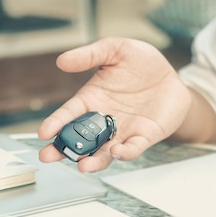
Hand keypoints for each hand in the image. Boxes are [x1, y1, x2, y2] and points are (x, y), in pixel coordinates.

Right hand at [38, 37, 192, 172]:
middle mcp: (102, 120)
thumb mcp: (115, 50)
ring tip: (82, 166)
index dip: (55, 123)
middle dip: (63, 150)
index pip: (69, 114)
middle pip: (79, 140)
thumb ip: (90, 56)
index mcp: (91, 100)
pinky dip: (124, 153)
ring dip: (92, 160)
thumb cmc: (141, 63)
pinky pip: (132, 149)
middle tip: (47, 157)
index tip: (43, 132)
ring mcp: (122, 132)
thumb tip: (61, 60)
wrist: (171, 77)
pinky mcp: (143, 138)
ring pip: (103, 152)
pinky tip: (117, 153)